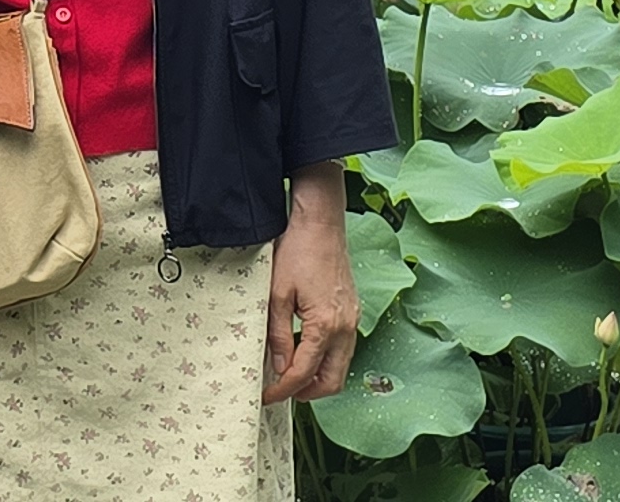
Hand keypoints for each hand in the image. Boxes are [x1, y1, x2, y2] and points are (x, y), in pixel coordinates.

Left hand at [264, 192, 361, 404]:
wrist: (321, 223)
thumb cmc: (297, 252)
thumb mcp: (277, 295)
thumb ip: (279, 335)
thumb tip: (279, 368)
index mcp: (326, 326)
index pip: (304, 373)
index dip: (283, 390)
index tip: (267, 396)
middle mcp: (346, 328)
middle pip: (332, 381)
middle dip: (307, 393)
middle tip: (281, 391)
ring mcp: (352, 320)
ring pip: (341, 367)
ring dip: (318, 377)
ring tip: (290, 373)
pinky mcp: (352, 311)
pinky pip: (343, 349)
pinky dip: (326, 359)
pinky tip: (305, 349)